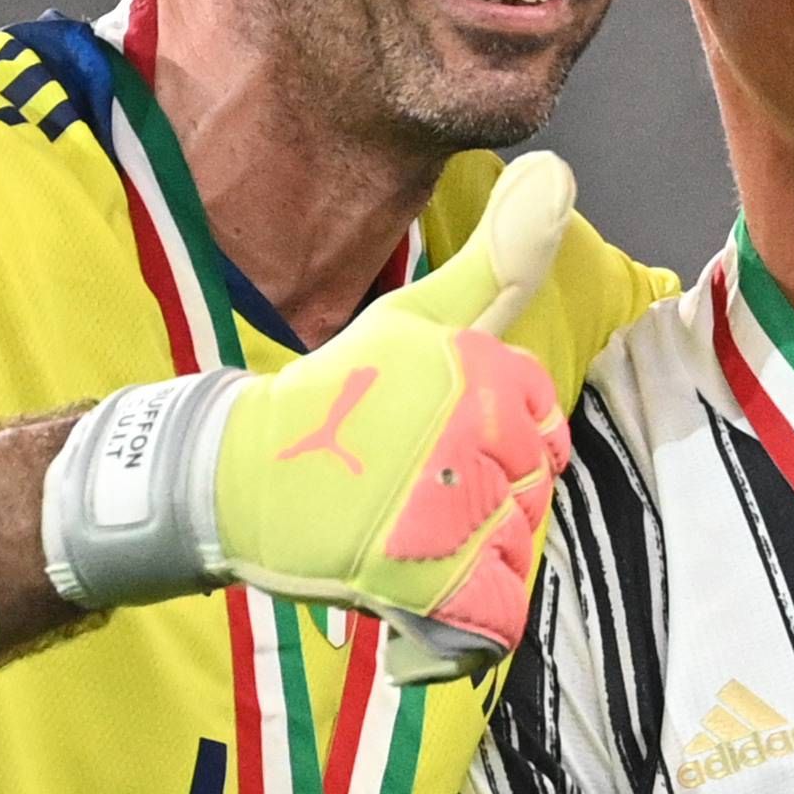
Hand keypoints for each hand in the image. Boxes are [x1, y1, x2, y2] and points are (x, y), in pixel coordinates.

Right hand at [42, 154, 577, 680]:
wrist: (234, 476)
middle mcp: (473, 434)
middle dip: (482, 501)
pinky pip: (495, 616)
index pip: (541, 428)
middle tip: (407, 489)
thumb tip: (559, 172)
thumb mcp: (418, 319)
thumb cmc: (336, 398)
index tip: (427, 441)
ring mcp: (450, 507)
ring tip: (403, 533)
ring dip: (470, 557)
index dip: (491, 445)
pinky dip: (466, 621)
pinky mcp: (423, 577)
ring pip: (516, 550)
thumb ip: (499, 262)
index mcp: (481, 373)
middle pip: (532, 492)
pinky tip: (424, 598)